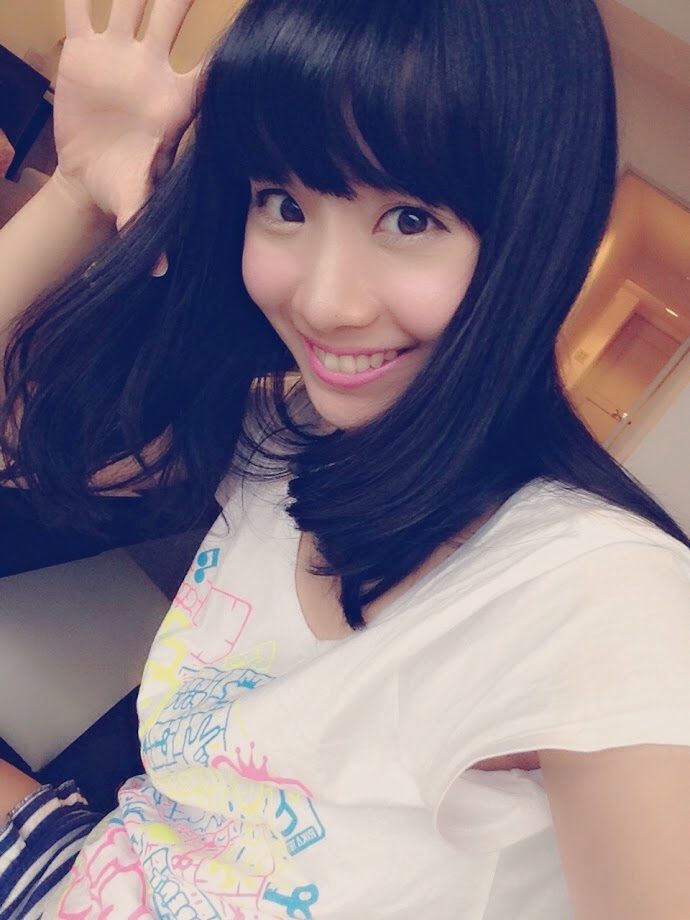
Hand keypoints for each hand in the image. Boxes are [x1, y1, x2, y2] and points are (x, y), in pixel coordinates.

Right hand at [54, 0, 205, 274]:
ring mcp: (117, 57)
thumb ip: (150, 225)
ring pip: (129, 4)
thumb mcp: (136, 203)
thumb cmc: (124, 186)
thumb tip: (163, 270)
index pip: (205, 69)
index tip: (247, 22)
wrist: (89, 178)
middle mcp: (150, 70)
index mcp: (172, 102)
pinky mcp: (83, 52)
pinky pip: (77, 12)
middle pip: (170, 18)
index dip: (224, 47)